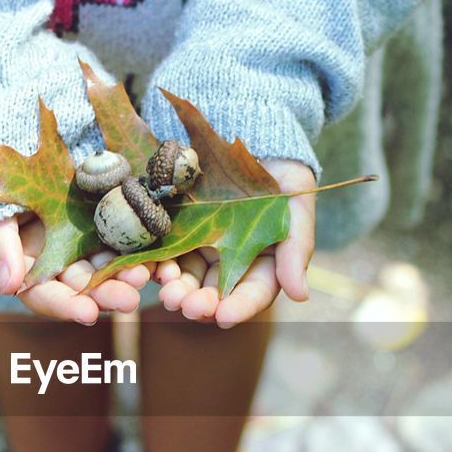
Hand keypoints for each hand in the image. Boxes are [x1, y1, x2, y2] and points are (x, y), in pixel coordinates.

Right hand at [0, 213, 151, 323]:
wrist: (11, 145)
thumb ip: (0, 248)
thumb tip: (8, 288)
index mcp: (31, 267)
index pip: (47, 295)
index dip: (66, 306)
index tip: (88, 314)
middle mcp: (61, 260)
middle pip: (85, 286)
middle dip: (106, 294)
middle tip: (129, 300)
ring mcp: (86, 240)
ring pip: (108, 263)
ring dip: (126, 272)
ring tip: (144, 274)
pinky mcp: (106, 219)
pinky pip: (125, 236)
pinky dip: (139, 246)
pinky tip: (155, 251)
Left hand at [153, 158, 314, 327]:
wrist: (252, 135)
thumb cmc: (283, 177)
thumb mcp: (297, 207)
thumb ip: (297, 250)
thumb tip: (300, 296)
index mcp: (261, 265)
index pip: (252, 294)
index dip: (239, 307)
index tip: (224, 316)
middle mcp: (228, 262)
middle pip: (213, 292)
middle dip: (200, 303)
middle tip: (186, 306)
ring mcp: (200, 246)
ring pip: (186, 277)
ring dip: (176, 288)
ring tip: (167, 291)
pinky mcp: (175, 230)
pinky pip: (163, 251)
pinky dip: (156, 263)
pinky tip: (150, 267)